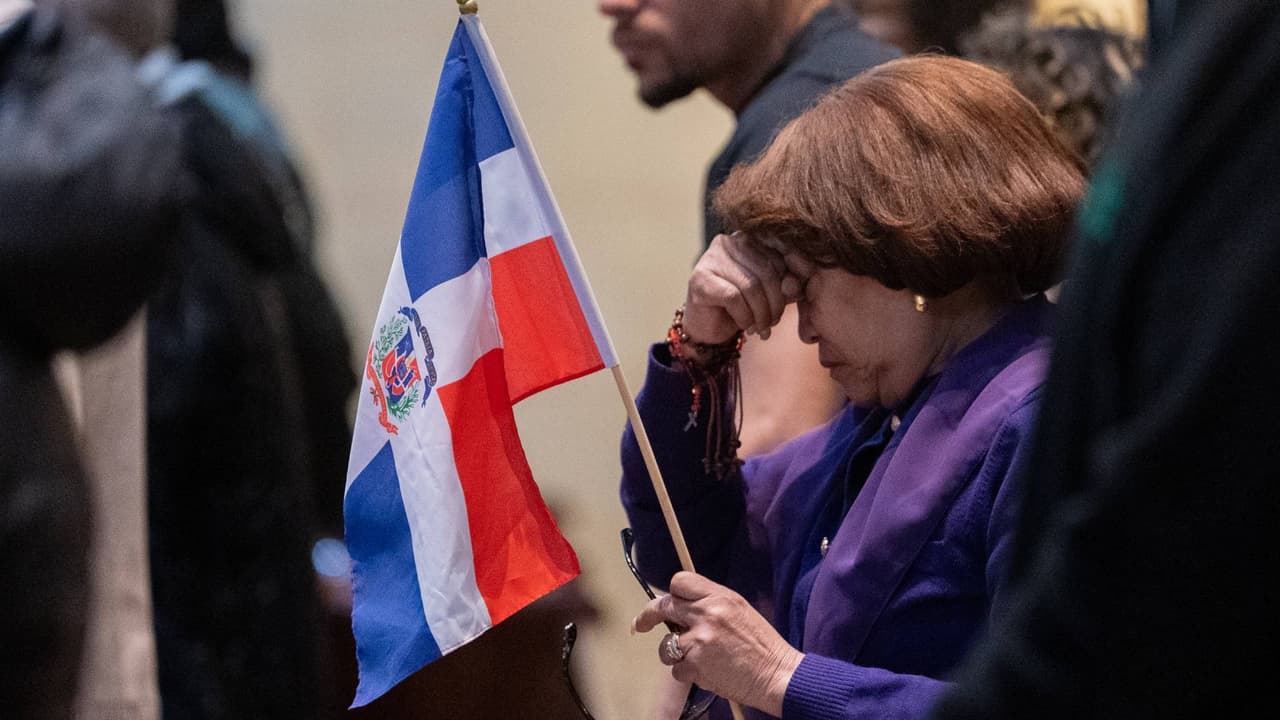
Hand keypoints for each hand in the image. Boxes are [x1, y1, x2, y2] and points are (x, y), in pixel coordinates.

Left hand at [632, 572, 802, 716]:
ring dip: (675, 653)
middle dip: (648, 617)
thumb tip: (683, 604)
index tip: (666, 601)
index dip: (671, 592)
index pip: (680, 582)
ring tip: (699, 658)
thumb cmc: (761, 645)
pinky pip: (676, 669)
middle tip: (640, 625)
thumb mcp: (739, 610)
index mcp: (720, 597)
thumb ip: (712, 603)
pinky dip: (688, 673)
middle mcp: (706, 614)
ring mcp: (699, 640)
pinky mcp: (695, 666)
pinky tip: (707, 672)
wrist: (777, 674)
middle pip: (663, 607)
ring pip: (666, 644)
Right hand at [683, 233, 801, 344]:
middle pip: (766, 272)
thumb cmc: (743, 306)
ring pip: (751, 285)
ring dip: (760, 314)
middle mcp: (730, 241)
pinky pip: (733, 297)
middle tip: (772, 323)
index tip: (790, 301)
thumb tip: (794, 286)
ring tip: (760, 328)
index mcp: (751, 238)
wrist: (708, 326)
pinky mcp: (700, 278)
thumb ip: (788, 286)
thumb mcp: (773, 295)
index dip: (791, 281)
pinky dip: (744, 317)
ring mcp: (712, 257)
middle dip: (775, 303)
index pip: (780, 256)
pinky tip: (744, 325)